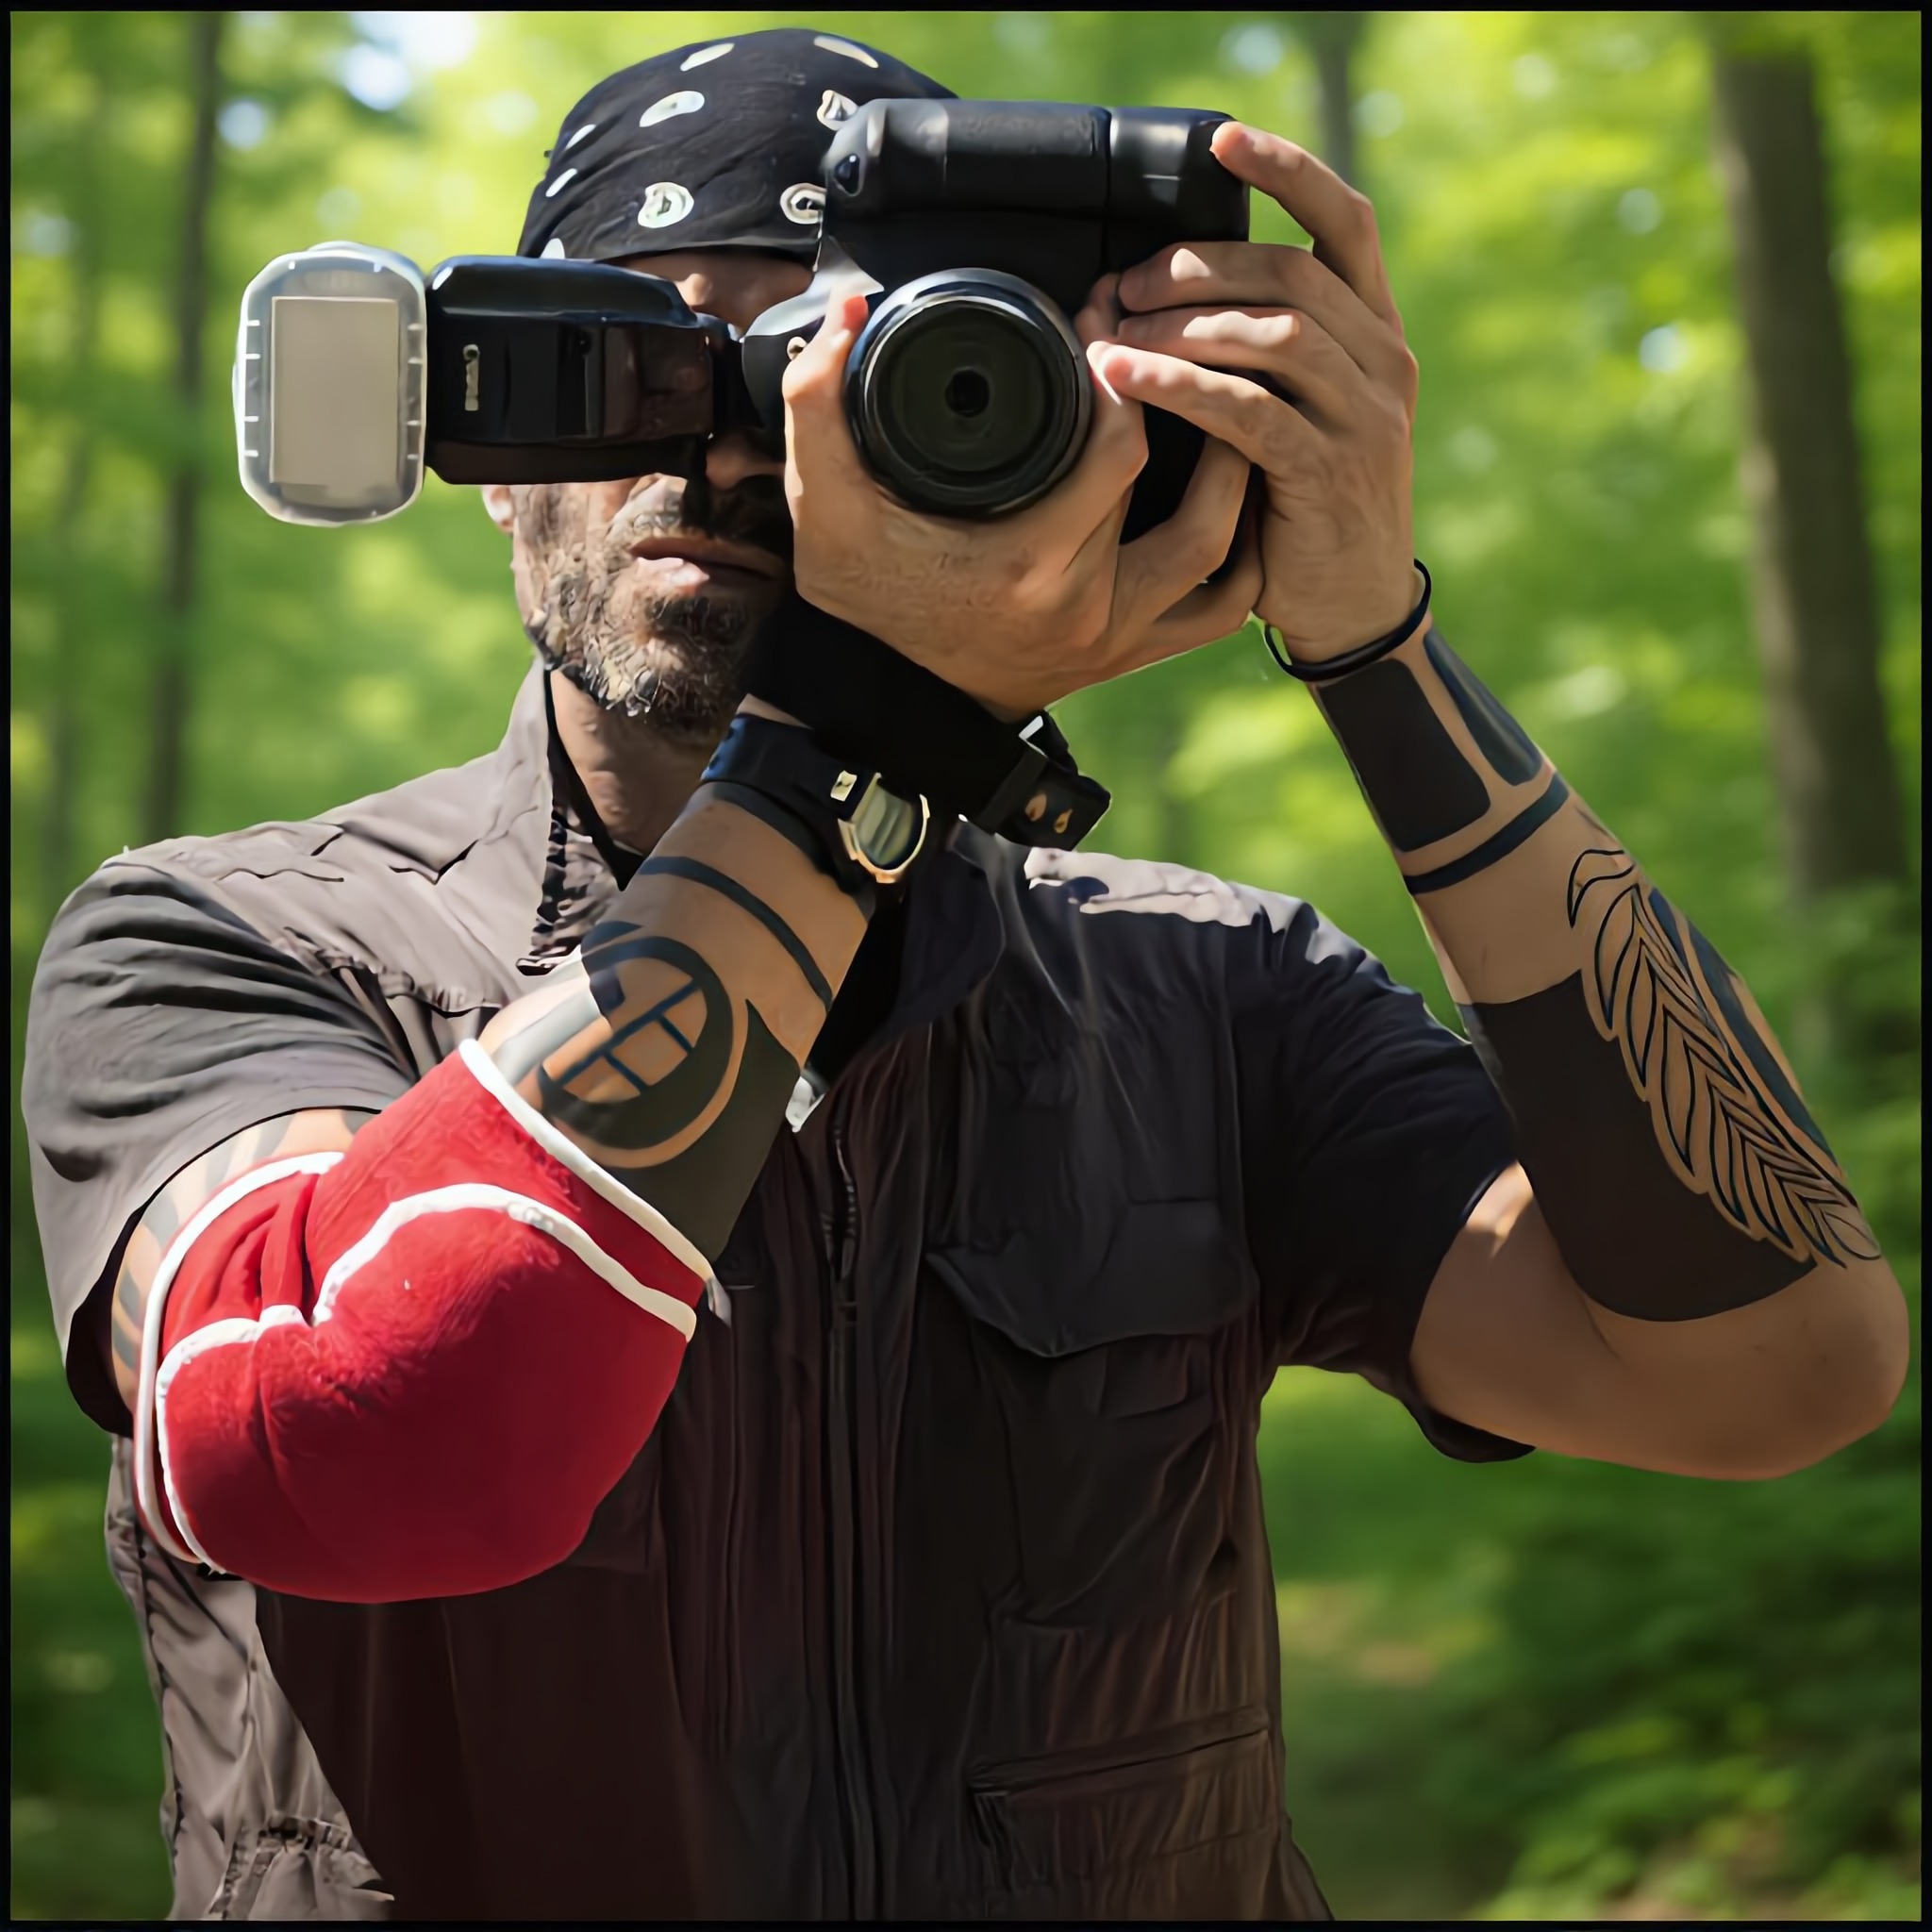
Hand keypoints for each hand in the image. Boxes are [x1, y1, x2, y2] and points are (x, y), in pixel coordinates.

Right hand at [781, 292, 1260, 717]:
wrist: (883, 703)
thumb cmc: (862, 599)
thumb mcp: (824, 503)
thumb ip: (816, 403)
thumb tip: (846, 314)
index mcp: (1029, 564)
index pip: (1120, 450)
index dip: (1125, 371)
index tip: (1102, 326)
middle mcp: (1088, 609)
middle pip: (1193, 497)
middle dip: (1190, 409)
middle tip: (1171, 352)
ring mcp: (1117, 642)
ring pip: (1224, 559)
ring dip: (1239, 484)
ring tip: (1226, 415)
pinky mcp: (1129, 658)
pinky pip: (1219, 612)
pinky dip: (1240, 557)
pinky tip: (1232, 501)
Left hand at [1105, 122, 1418, 663]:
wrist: (1352, 604)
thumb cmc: (1303, 504)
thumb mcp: (1300, 412)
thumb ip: (1266, 352)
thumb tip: (1169, 291)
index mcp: (1376, 334)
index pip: (1347, 224)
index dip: (1289, 171)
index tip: (1223, 142)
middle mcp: (1383, 364)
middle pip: (1291, 275)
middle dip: (1197, 267)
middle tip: (1124, 283)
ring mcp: (1363, 419)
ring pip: (1275, 336)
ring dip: (1185, 325)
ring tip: (1116, 332)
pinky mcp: (1327, 473)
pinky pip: (1249, 412)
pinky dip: (1183, 386)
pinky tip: (1129, 378)